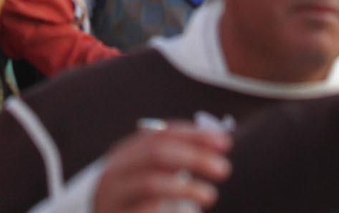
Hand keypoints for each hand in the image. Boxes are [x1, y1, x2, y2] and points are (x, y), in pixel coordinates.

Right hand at [93, 126, 231, 212]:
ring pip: (151, 184)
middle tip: (223, 169)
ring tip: (210, 195)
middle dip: (194, 158)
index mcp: (125, 153)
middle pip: (157, 154)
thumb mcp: (149, 177)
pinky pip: (148, 211)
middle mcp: (116, 171)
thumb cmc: (135, 201)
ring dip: (186, 188)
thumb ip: (175, 160)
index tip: (224, 143)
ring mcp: (114, 197)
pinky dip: (173, 212)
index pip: (162, 134)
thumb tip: (218, 142)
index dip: (194, 136)